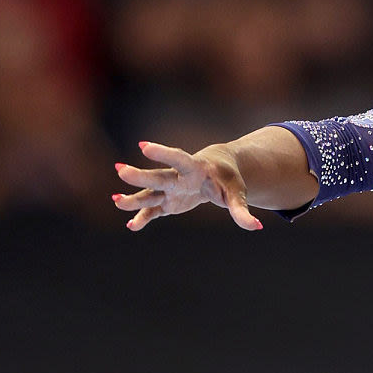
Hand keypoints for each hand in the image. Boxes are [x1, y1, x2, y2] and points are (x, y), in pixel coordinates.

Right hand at [113, 141, 263, 231]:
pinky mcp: (167, 202)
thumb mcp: (238, 194)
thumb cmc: (228, 179)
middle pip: (159, 177)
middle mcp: (178, 177)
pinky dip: (143, 218)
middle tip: (121, 169)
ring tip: (116, 200)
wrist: (216, 171)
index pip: (178, 158)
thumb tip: (256, 226)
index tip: (143, 146)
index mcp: (196, 169)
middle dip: (141, 175)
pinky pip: (152, 210)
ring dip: (134, 198)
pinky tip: (132, 226)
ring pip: (149, 193)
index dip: (163, 153)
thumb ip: (242, 210)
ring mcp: (170, 190)